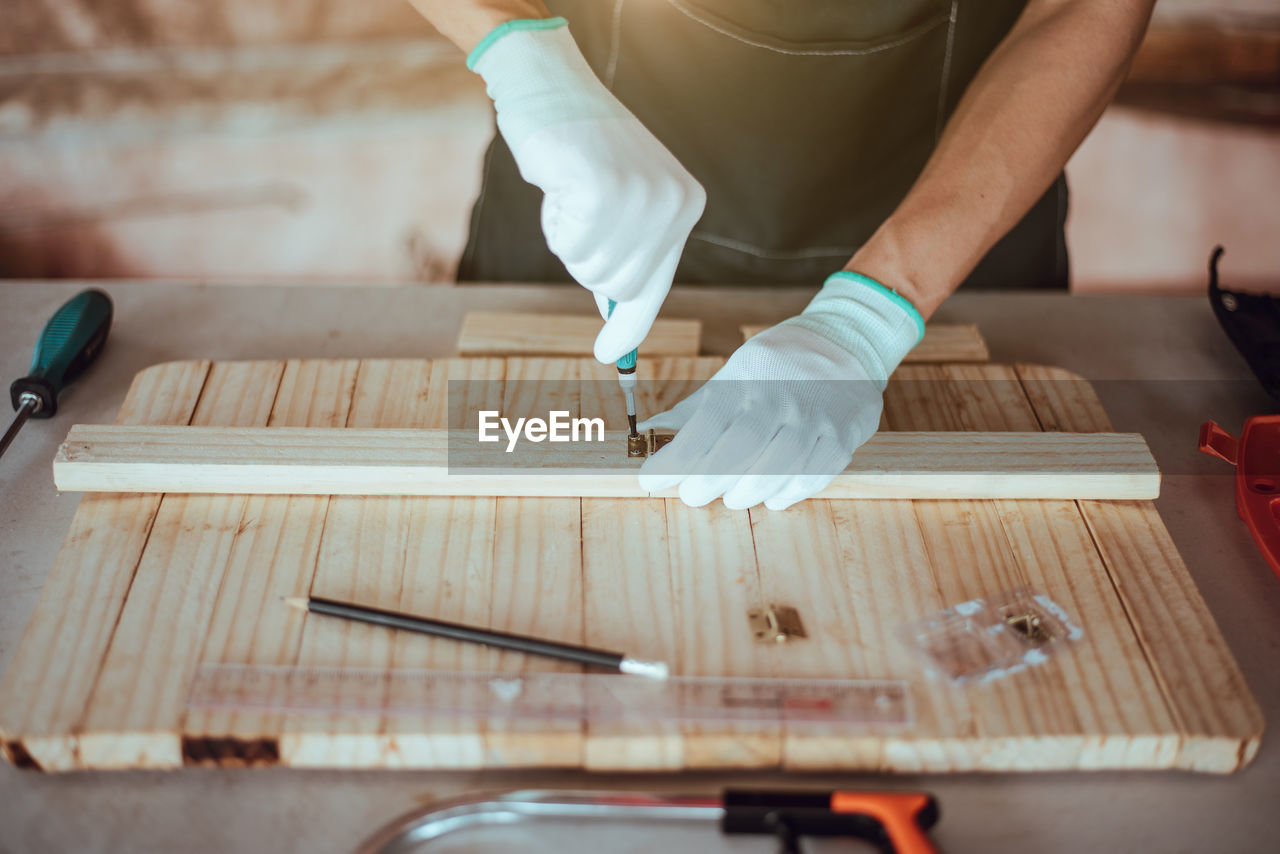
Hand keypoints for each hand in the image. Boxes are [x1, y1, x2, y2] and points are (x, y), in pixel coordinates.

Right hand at [470, 19, 705, 363]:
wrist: (552, 86)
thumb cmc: (581, 147)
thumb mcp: (622, 199)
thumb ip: (631, 252)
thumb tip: (618, 322)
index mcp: (685, 204)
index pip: (656, 283)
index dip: (628, 325)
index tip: (608, 356)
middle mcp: (673, 204)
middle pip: (619, 285)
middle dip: (587, 261)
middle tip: (578, 211)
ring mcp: (642, 199)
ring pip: (591, 269)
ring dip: (568, 239)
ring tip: (572, 191)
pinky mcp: (604, 193)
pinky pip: (568, 246)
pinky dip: (554, 222)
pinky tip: (560, 182)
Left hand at [638, 273, 924, 509]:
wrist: (844, 343)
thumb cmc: (775, 368)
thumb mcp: (730, 378)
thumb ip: (692, 411)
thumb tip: (646, 433)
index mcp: (744, 381)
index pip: (703, 425)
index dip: (674, 460)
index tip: (650, 480)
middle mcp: (778, 398)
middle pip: (740, 448)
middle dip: (708, 480)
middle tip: (692, 496)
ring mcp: (814, 418)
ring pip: (780, 466)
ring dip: (749, 491)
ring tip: (732, 498)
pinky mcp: (842, 435)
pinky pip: (815, 474)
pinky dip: (790, 493)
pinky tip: (772, 498)